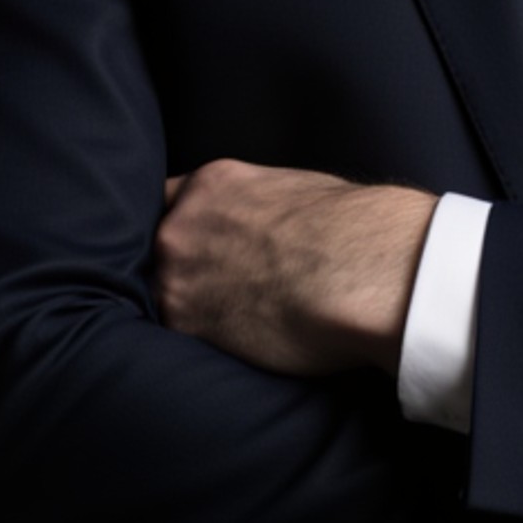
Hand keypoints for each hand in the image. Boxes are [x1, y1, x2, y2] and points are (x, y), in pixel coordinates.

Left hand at [153, 160, 436, 377]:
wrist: (361, 270)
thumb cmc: (349, 227)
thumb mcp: (294, 190)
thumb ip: (255, 205)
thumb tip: (258, 226)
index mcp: (211, 183)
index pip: (168, 201)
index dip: (184, 226)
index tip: (200, 246)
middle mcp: (181, 224)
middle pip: (161, 249)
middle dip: (188, 268)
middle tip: (227, 287)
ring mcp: (176, 274)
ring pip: (168, 294)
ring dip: (195, 306)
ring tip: (241, 315)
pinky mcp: (185, 324)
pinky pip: (181, 334)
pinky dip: (207, 338)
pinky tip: (243, 335)